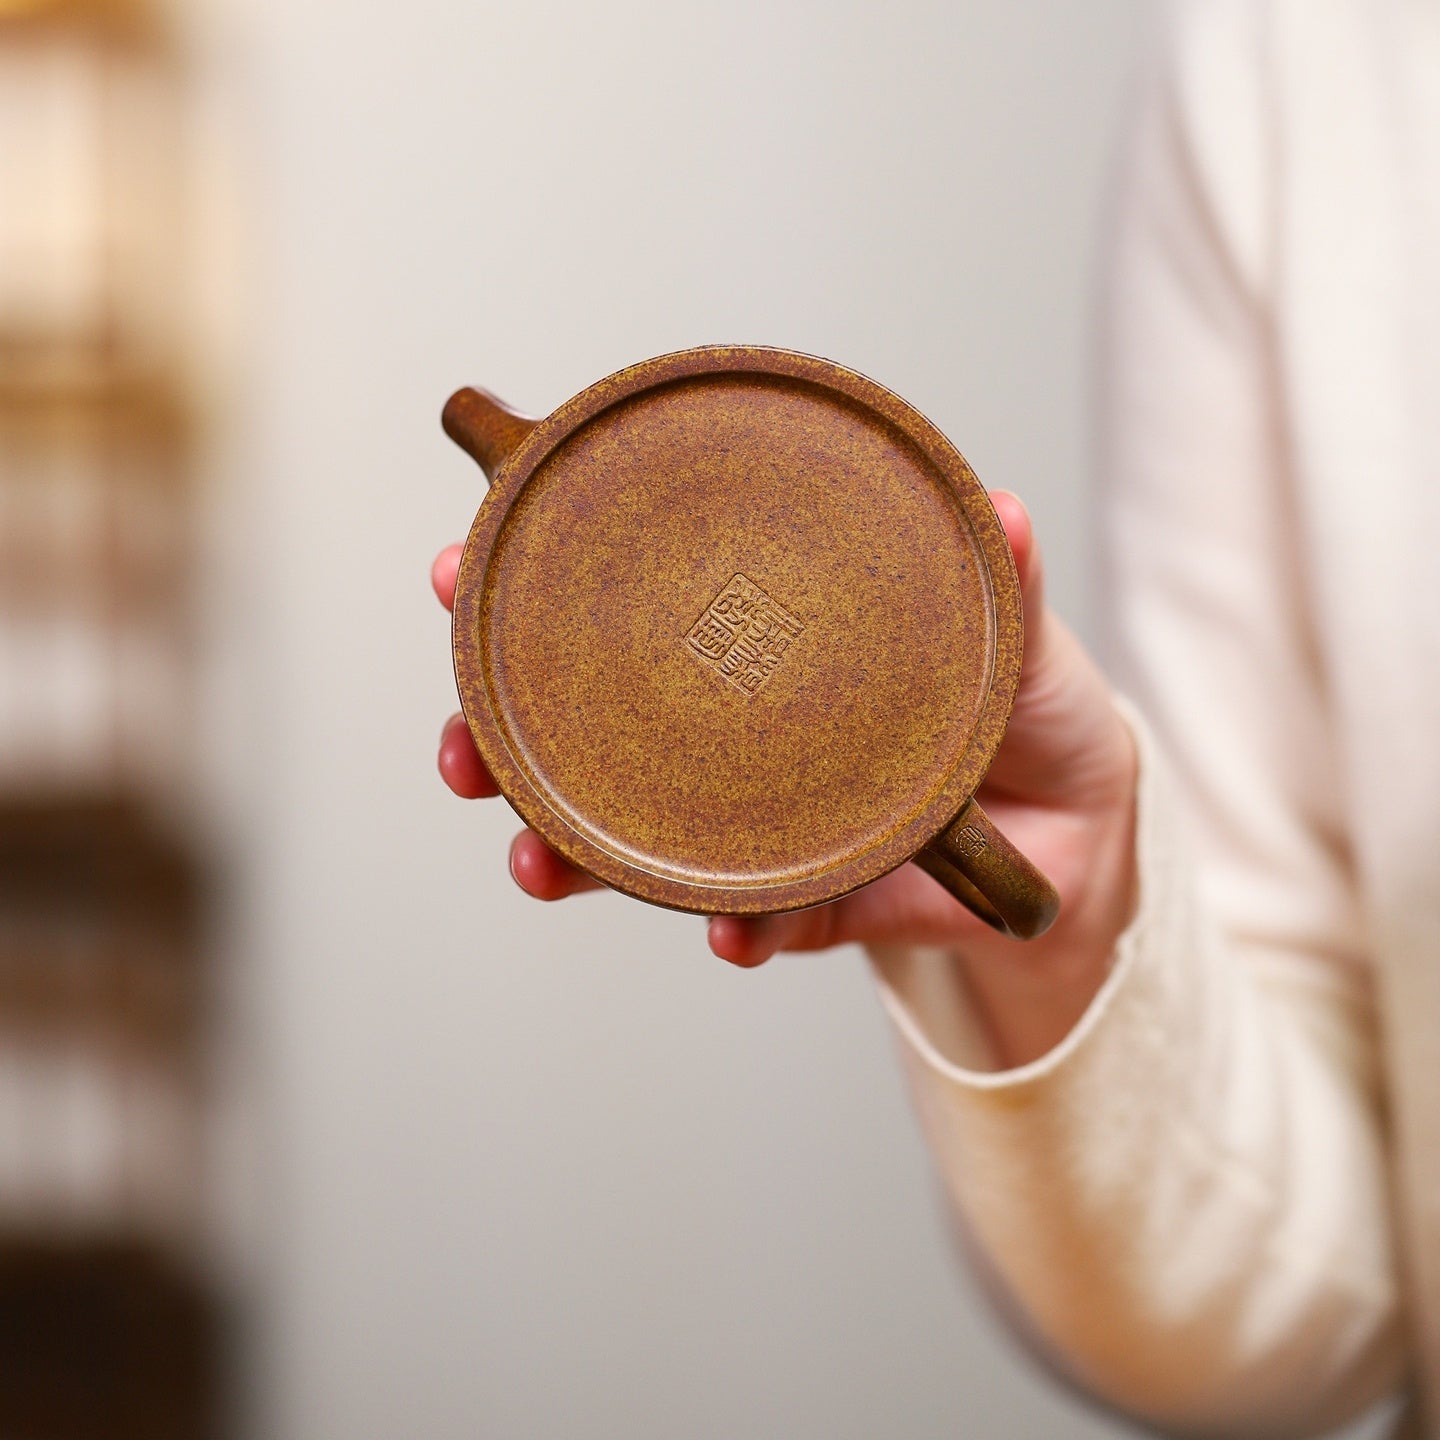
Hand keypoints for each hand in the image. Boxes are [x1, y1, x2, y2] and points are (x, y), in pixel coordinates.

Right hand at [433, 494, 1136, 1067]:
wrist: (1080, 832)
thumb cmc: (1029, 706)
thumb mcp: (1011, 633)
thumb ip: (1001, 579)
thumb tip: (1001, 506)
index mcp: (756, 650)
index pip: (622, 618)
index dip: (530, 595)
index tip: (455, 567)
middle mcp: (732, 739)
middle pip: (589, 739)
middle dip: (505, 745)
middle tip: (459, 751)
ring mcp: (756, 826)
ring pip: (636, 843)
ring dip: (575, 855)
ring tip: (539, 864)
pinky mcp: (811, 902)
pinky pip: (758, 921)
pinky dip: (740, 932)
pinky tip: (731, 934)